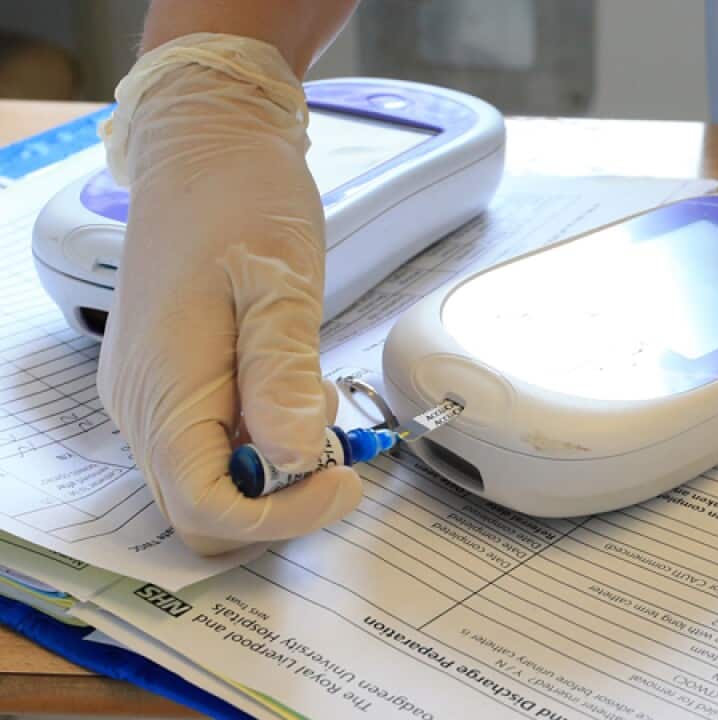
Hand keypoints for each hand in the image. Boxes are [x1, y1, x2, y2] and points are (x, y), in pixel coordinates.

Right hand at [97, 35, 361, 554]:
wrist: (208, 144)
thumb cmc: (240, 197)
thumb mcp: (279, 283)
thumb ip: (282, 375)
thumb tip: (292, 457)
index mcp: (162, 387)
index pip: (204, 507)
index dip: (279, 518)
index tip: (343, 482)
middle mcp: (143, 405)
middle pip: (202, 511)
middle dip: (279, 503)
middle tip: (339, 453)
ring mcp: (152, 394)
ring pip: (209, 480)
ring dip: (274, 468)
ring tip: (317, 400)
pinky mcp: (171, 379)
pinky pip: (212, 440)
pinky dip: (262, 437)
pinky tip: (294, 387)